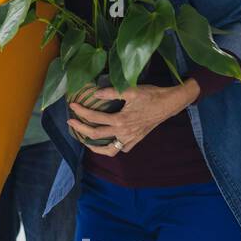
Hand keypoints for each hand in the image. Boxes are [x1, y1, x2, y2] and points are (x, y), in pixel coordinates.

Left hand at [66, 82, 197, 155]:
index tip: (72, 106)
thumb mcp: (131, 90)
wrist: (170, 103)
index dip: (81, 112)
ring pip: (109, 150)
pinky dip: (113, 148)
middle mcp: (124, 132)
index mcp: (120, 120)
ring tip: (86, 140)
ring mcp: (130, 138)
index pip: (94, 118)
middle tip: (70, 122)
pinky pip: (122, 149)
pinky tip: (108, 142)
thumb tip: (95, 93)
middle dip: (80, 129)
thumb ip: (111, 92)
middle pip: (96, 136)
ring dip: (95, 147)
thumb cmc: (151, 95)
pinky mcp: (137, 140)